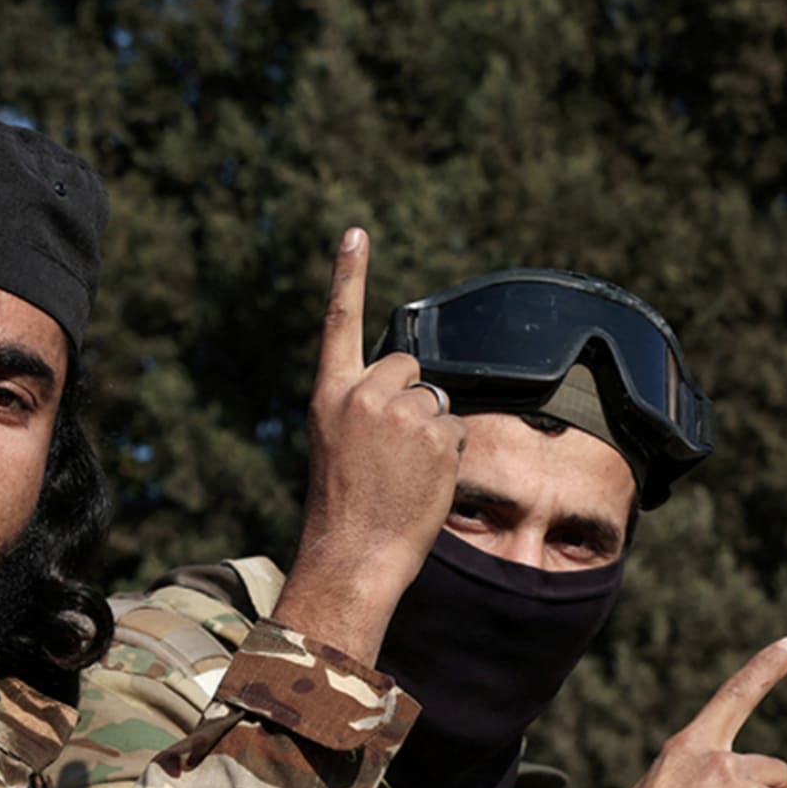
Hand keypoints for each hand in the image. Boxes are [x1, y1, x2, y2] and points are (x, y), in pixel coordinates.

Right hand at [270, 228, 467, 660]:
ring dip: (430, 433)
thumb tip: (413, 390)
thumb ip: (363, 409)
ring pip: (436, 401)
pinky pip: (456, 429)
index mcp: (329, 396)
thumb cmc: (344, 509)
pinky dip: (448, 456)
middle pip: (409, 367)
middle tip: (393, 454)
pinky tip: (423, 483)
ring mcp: (400, 412)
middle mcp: (362, 395)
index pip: (340, 323)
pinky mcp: (436, 433)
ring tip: (404, 475)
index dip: (349, 275)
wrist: (353, 554)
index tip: (355, 233)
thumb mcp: (336, 445)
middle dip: (412, 400)